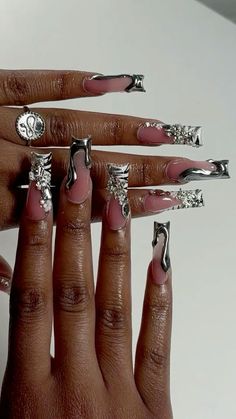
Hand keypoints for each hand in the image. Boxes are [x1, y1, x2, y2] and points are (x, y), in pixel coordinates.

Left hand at [0, 69, 227, 292]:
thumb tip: (8, 283)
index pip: (75, 211)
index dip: (122, 207)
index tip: (165, 203)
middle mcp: (6, 167)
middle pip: (84, 173)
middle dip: (136, 171)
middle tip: (183, 170)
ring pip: (66, 130)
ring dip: (117, 132)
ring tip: (163, 135)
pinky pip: (32, 84)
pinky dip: (73, 82)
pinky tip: (115, 83)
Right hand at [0, 154, 172, 417]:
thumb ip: (5, 383)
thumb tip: (10, 320)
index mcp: (29, 397)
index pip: (32, 300)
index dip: (38, 246)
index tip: (42, 203)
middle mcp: (75, 386)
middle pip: (73, 290)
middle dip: (76, 230)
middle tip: (81, 182)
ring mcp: (119, 394)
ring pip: (115, 307)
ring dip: (116, 253)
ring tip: (119, 207)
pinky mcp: (155, 406)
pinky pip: (158, 344)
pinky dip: (160, 300)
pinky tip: (163, 263)